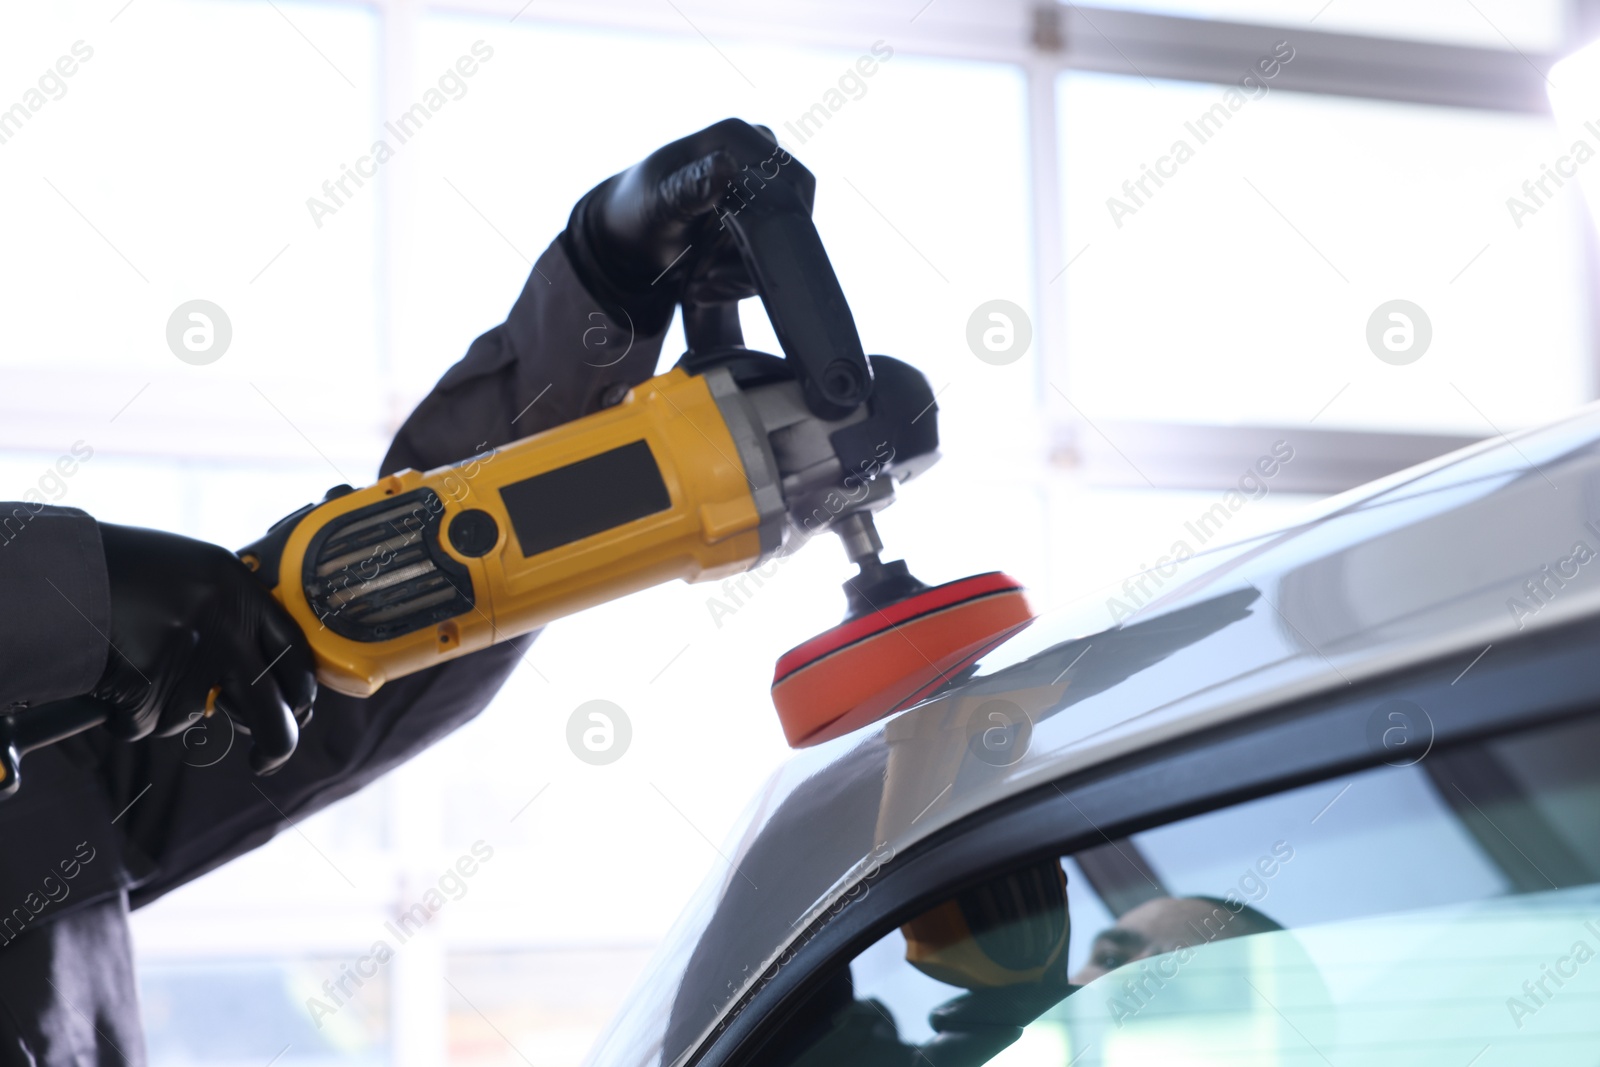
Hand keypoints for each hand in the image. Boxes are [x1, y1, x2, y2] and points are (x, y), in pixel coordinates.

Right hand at [90, 523, 316, 773]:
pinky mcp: (151, 688)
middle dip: (276, 745)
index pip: (296, 656)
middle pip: (270, 710)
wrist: (67, 573)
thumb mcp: (200, 575)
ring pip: (193, 717)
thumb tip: (260, 676)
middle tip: (267, 760)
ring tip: (137, 659)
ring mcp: (190, 662)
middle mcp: (226, 629)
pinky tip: (116, 673)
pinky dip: (129, 711)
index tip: (299, 710)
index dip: (301, 693)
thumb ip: (233, 617)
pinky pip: (148, 723)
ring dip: (165, 705)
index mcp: (242, 594)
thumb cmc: (130, 571)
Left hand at [561, 118, 815, 332]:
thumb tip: (726, 167)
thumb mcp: (659, 203)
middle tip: (712, 278)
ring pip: (783, 238)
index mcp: (734, 136)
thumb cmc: (638, 210)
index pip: (789, 182)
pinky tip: (709, 280)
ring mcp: (761, 180)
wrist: (628, 232)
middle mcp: (756, 151)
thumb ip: (689, 188)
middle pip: (792, 214)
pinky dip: (742, 273)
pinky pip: (770, 248)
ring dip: (745, 271)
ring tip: (703, 282)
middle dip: (757, 257)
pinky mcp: (759, 209)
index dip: (775, 228)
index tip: (729, 263)